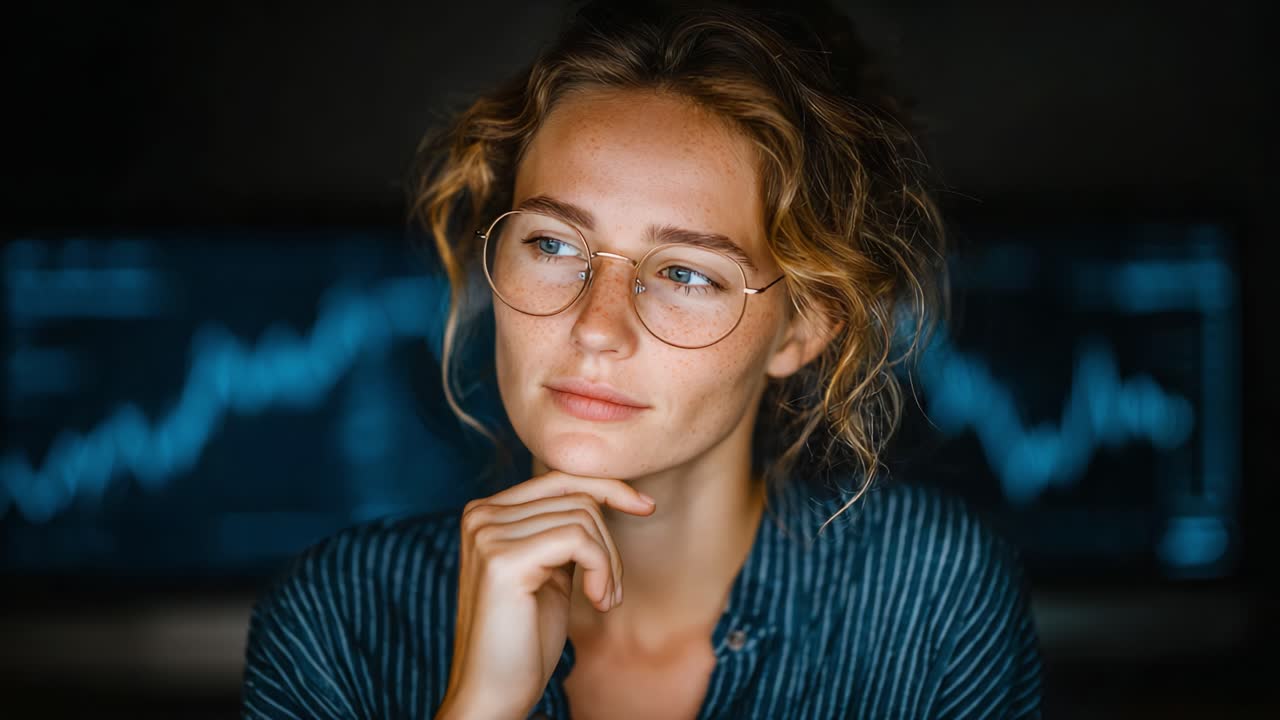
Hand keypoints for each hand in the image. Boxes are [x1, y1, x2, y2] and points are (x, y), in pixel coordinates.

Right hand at [436, 470, 655, 719]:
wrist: (494, 693)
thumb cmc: (525, 639)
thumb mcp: (550, 571)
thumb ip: (563, 531)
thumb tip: (606, 494)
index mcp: (486, 512)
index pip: (560, 477)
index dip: (609, 487)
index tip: (646, 505)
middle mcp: (480, 515)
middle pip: (576, 496)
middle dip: (610, 542)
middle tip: (612, 592)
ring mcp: (488, 534)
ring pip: (583, 517)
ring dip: (608, 563)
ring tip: (603, 602)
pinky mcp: (503, 559)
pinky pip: (579, 539)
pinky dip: (601, 569)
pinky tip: (597, 603)